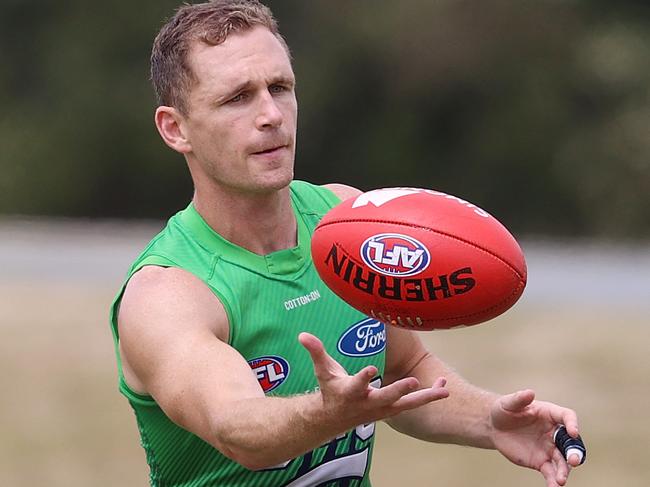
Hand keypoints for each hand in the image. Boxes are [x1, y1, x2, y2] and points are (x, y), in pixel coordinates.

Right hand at [299, 332, 448, 426]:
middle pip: (386, 397)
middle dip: (400, 390)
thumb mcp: (322, 371)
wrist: (334, 419)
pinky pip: (413, 404)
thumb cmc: (330, 390)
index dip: (364, 377)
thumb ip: (316, 352)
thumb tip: (303, 334)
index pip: (357, 384)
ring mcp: (382, 409)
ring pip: (407, 404)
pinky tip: (444, 387)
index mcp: (350, 391)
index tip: (372, 369)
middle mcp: (368, 402)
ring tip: (444, 389)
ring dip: (426, 397)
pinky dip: (429, 396)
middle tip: (414, 382)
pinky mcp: (392, 410)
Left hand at [489, 389, 581, 486]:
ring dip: (564, 470)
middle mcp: (553, 432)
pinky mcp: (541, 461)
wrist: (495, 427)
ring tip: (561, 480)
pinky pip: (550, 472)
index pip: (567, 417)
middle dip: (574, 452)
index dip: (572, 423)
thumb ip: (519, 398)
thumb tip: (530, 393)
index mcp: (550, 414)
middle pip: (570, 442)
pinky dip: (553, 480)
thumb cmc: (504, 410)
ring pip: (562, 461)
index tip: (573, 432)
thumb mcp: (508, 403)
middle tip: (574, 461)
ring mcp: (549, 448)